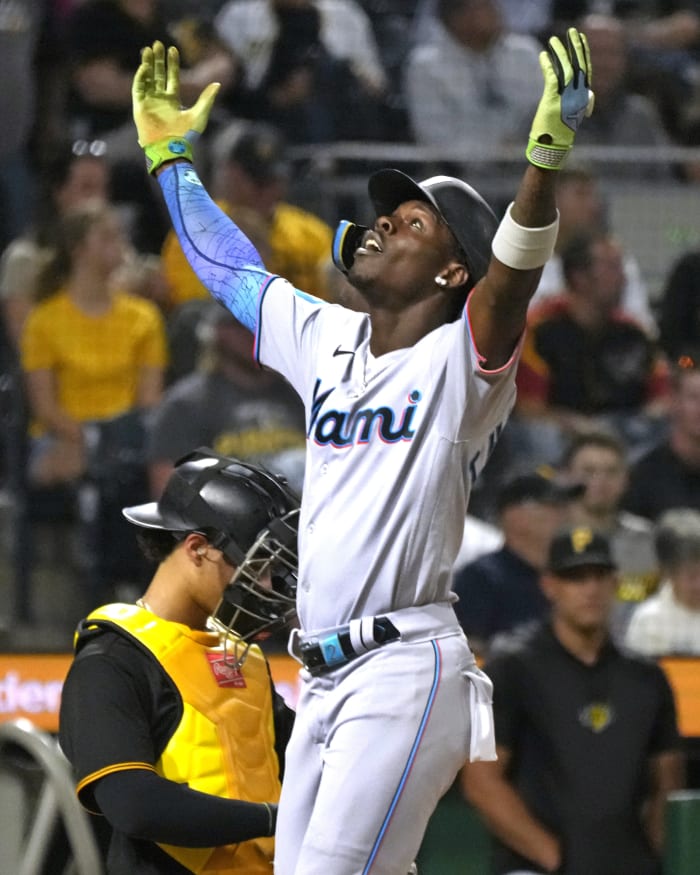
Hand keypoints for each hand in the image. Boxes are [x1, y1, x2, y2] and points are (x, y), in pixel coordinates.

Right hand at [132, 40, 219, 171]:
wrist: (171, 149)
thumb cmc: (186, 136)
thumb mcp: (200, 114)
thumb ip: (207, 98)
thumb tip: (218, 83)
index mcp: (173, 101)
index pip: (172, 77)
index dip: (172, 63)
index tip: (173, 49)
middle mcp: (160, 100)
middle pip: (158, 75)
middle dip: (158, 60)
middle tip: (157, 44)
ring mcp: (149, 103)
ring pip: (147, 78)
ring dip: (147, 64)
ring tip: (148, 49)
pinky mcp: (139, 107)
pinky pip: (138, 88)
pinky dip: (140, 77)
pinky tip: (145, 66)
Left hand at [526, 27, 593, 169]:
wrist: (551, 149)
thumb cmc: (560, 134)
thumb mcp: (573, 117)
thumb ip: (581, 104)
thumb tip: (588, 99)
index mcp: (583, 98)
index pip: (586, 70)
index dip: (585, 54)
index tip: (582, 40)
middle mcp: (577, 96)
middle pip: (579, 65)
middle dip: (575, 47)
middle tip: (572, 32)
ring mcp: (565, 98)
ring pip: (566, 68)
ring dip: (560, 52)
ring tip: (554, 40)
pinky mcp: (552, 100)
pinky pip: (551, 77)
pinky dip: (547, 65)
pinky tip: (543, 55)